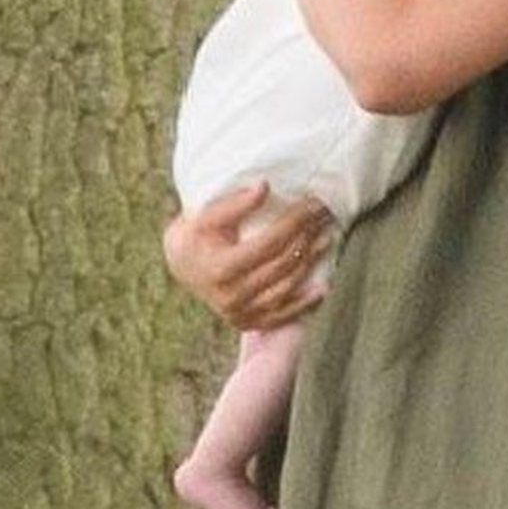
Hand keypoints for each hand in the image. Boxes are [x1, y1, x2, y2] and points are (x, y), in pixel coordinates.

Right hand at [163, 182, 332, 330]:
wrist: (180, 266)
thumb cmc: (195, 235)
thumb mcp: (205, 216)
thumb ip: (234, 204)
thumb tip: (264, 186)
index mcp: (221, 269)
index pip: (270, 242)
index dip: (296, 222)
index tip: (313, 203)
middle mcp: (231, 296)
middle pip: (282, 264)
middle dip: (307, 237)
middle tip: (324, 216)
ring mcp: (240, 313)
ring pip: (286, 288)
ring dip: (310, 263)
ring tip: (326, 240)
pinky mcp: (247, 322)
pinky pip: (281, 315)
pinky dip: (304, 303)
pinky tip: (322, 288)